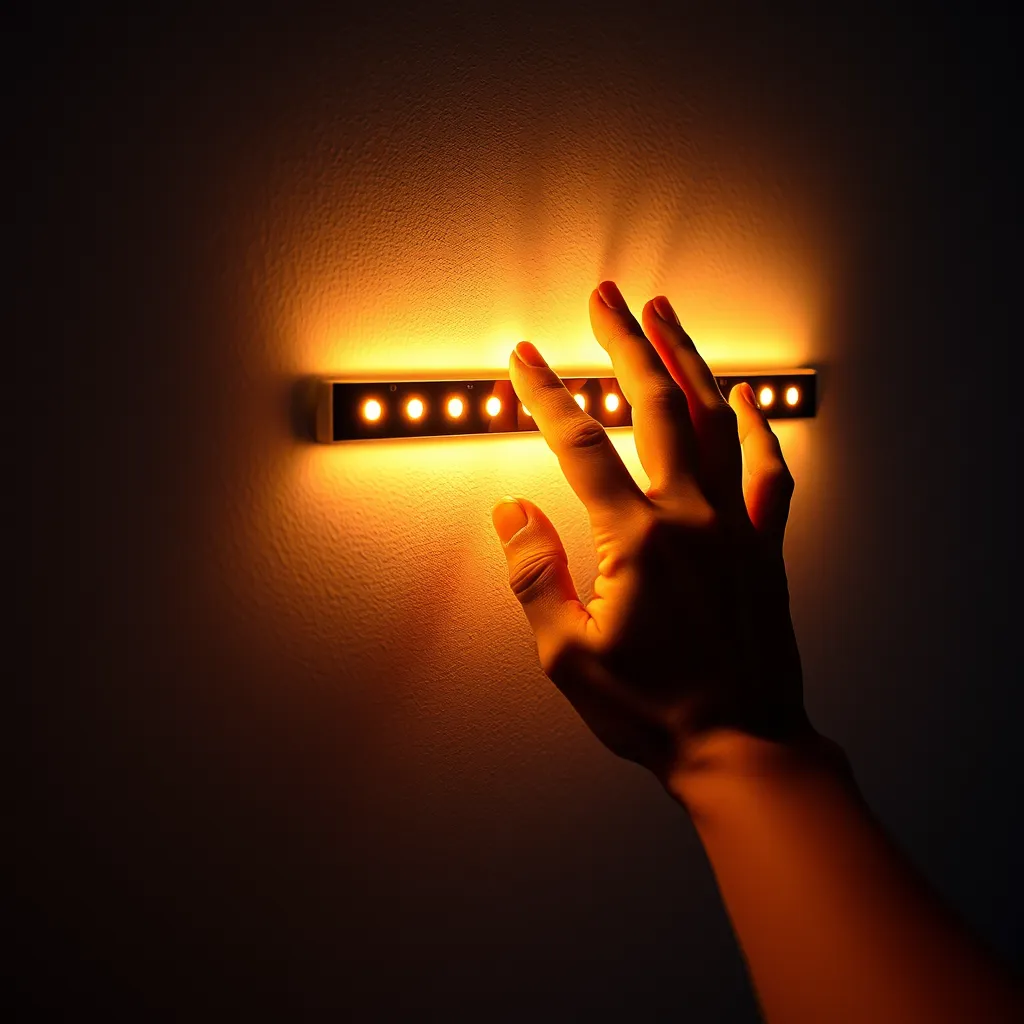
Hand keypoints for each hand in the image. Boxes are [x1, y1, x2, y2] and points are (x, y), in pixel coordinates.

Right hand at [491, 281, 819, 798]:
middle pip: (653, 405)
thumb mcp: (567, 655)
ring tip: (664, 313)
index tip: (523, 361)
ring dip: (685, 361)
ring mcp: (733, 525)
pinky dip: (756, 429)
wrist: (741, 743)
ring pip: (711, 420)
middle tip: (604, 298)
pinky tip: (744, 400)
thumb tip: (509, 512)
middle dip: (624, 344)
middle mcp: (691, 517)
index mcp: (637, 540)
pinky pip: (766, 472)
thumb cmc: (654, 709)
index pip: (580, 445)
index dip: (546, 394)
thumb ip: (534, 575)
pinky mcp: (762, 545)